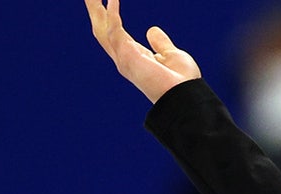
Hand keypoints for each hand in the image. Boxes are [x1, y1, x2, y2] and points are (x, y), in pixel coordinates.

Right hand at [85, 0, 201, 102]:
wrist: (186, 96)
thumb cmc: (182, 81)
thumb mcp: (171, 55)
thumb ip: (160, 43)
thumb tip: (151, 30)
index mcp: (133, 55)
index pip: (113, 31)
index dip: (107, 14)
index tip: (104, 0)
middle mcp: (123, 56)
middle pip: (101, 28)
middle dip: (94, 9)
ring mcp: (123, 57)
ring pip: (101, 27)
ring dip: (95, 8)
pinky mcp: (127, 55)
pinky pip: (115, 30)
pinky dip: (113, 14)